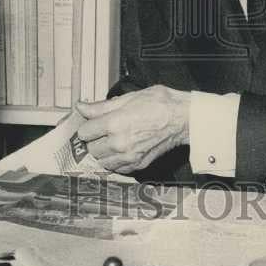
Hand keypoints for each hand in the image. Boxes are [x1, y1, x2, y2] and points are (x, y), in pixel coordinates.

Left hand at [76, 86, 190, 173]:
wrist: (182, 118)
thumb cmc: (161, 104)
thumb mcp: (129, 97)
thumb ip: (101, 106)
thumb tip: (82, 107)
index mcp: (114, 123)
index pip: (84, 132)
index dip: (88, 126)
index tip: (93, 123)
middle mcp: (119, 143)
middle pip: (91, 148)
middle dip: (94, 139)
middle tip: (103, 130)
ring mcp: (128, 156)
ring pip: (101, 161)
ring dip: (103, 152)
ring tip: (113, 140)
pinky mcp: (137, 165)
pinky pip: (116, 168)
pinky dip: (115, 161)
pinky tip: (122, 149)